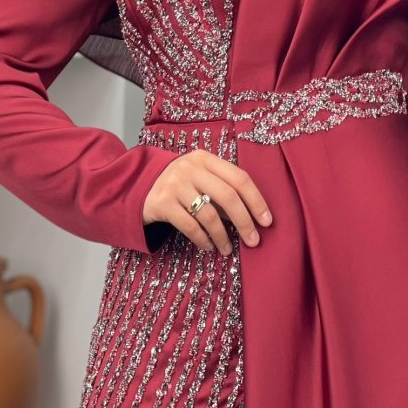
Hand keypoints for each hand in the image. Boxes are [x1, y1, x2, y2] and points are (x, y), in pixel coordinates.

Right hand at [143, 149, 273, 255]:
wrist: (141, 184)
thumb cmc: (182, 183)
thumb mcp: (201, 176)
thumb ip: (222, 189)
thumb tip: (252, 216)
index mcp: (206, 158)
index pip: (239, 178)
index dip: (256, 200)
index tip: (267, 221)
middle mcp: (191, 168)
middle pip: (228, 196)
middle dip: (244, 221)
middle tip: (254, 241)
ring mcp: (175, 184)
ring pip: (209, 214)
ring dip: (223, 236)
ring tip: (228, 249)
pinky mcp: (162, 203)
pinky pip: (190, 226)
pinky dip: (203, 239)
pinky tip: (209, 246)